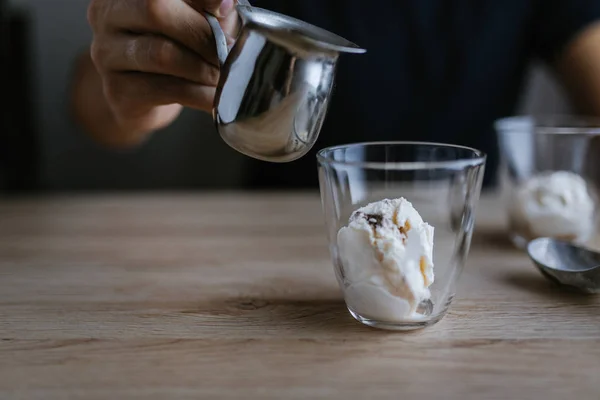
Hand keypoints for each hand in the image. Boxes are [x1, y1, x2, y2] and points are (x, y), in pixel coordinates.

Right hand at [87, 0, 238, 136]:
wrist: (143, 98)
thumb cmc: (174, 49)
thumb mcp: (192, 18)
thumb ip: (206, 6)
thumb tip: (226, 1)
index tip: (226, 7)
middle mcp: (107, 15)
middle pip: (155, 9)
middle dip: (201, 32)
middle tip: (230, 49)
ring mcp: (107, 53)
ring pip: (161, 53)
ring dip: (203, 67)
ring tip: (224, 75)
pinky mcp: (118, 90)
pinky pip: (166, 89)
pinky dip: (199, 95)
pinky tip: (216, 99)